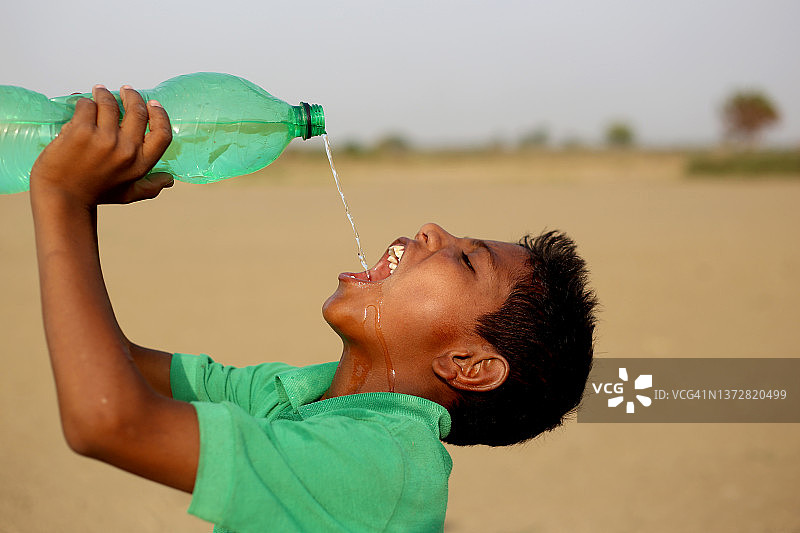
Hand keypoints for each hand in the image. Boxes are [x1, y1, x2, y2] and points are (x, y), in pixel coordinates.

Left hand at [30, 85, 173, 206]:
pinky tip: (82, 104)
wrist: (61, 196)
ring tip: (99, 92)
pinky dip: (83, 102)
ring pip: (109, 103)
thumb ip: (149, 187)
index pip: (162, 134)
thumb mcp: (127, 193)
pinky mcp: (81, 131)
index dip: (159, 115)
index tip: (152, 104)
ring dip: (104, 94)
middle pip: (137, 111)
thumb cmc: (93, 194)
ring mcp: (104, 139)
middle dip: (131, 96)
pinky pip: (86, 105)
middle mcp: (126, 150)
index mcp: (140, 164)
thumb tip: (169, 180)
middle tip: (125, 90)